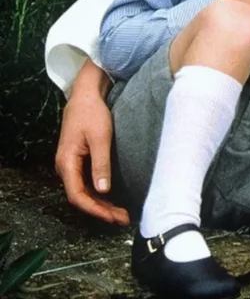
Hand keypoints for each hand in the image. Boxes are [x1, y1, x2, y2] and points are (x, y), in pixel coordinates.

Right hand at [54, 59, 129, 223]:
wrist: (85, 94)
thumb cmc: (92, 113)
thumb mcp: (100, 137)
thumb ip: (101, 164)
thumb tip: (103, 191)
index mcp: (66, 163)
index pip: (78, 196)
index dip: (95, 209)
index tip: (113, 217)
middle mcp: (65, 166)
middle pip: (81, 196)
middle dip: (101, 209)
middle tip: (122, 218)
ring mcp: (70, 164)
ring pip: (84, 191)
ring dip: (101, 203)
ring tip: (120, 213)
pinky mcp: (78, 160)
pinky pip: (86, 182)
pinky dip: (99, 192)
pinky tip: (112, 198)